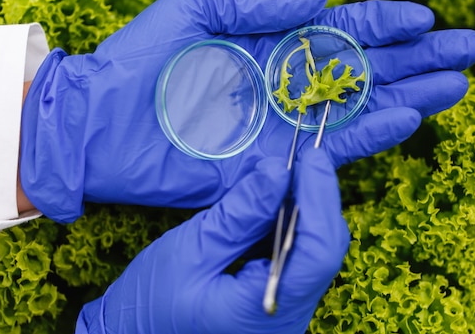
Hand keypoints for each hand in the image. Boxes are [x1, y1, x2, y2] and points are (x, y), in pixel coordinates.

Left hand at [20, 0, 474, 222]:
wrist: (107, 124)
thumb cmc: (145, 60)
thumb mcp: (198, 8)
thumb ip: (258, 0)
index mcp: (276, 41)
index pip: (344, 29)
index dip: (386, 22)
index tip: (427, 18)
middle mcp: (292, 83)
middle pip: (369, 68)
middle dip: (421, 58)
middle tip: (472, 48)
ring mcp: (290, 123)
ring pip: (364, 107)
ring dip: (413, 95)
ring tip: (459, 83)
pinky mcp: (279, 160)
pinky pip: (334, 147)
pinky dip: (373, 133)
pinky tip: (411, 117)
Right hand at [75, 148, 348, 333]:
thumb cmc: (150, 303)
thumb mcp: (192, 251)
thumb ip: (240, 214)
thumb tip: (278, 171)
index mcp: (265, 311)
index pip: (318, 252)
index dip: (321, 198)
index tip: (310, 158)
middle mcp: (287, 317)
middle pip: (323, 250)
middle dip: (316, 199)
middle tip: (302, 158)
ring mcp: (285, 312)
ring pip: (314, 252)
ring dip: (304, 209)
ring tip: (288, 174)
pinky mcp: (277, 303)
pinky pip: (296, 259)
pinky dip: (289, 226)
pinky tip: (274, 203)